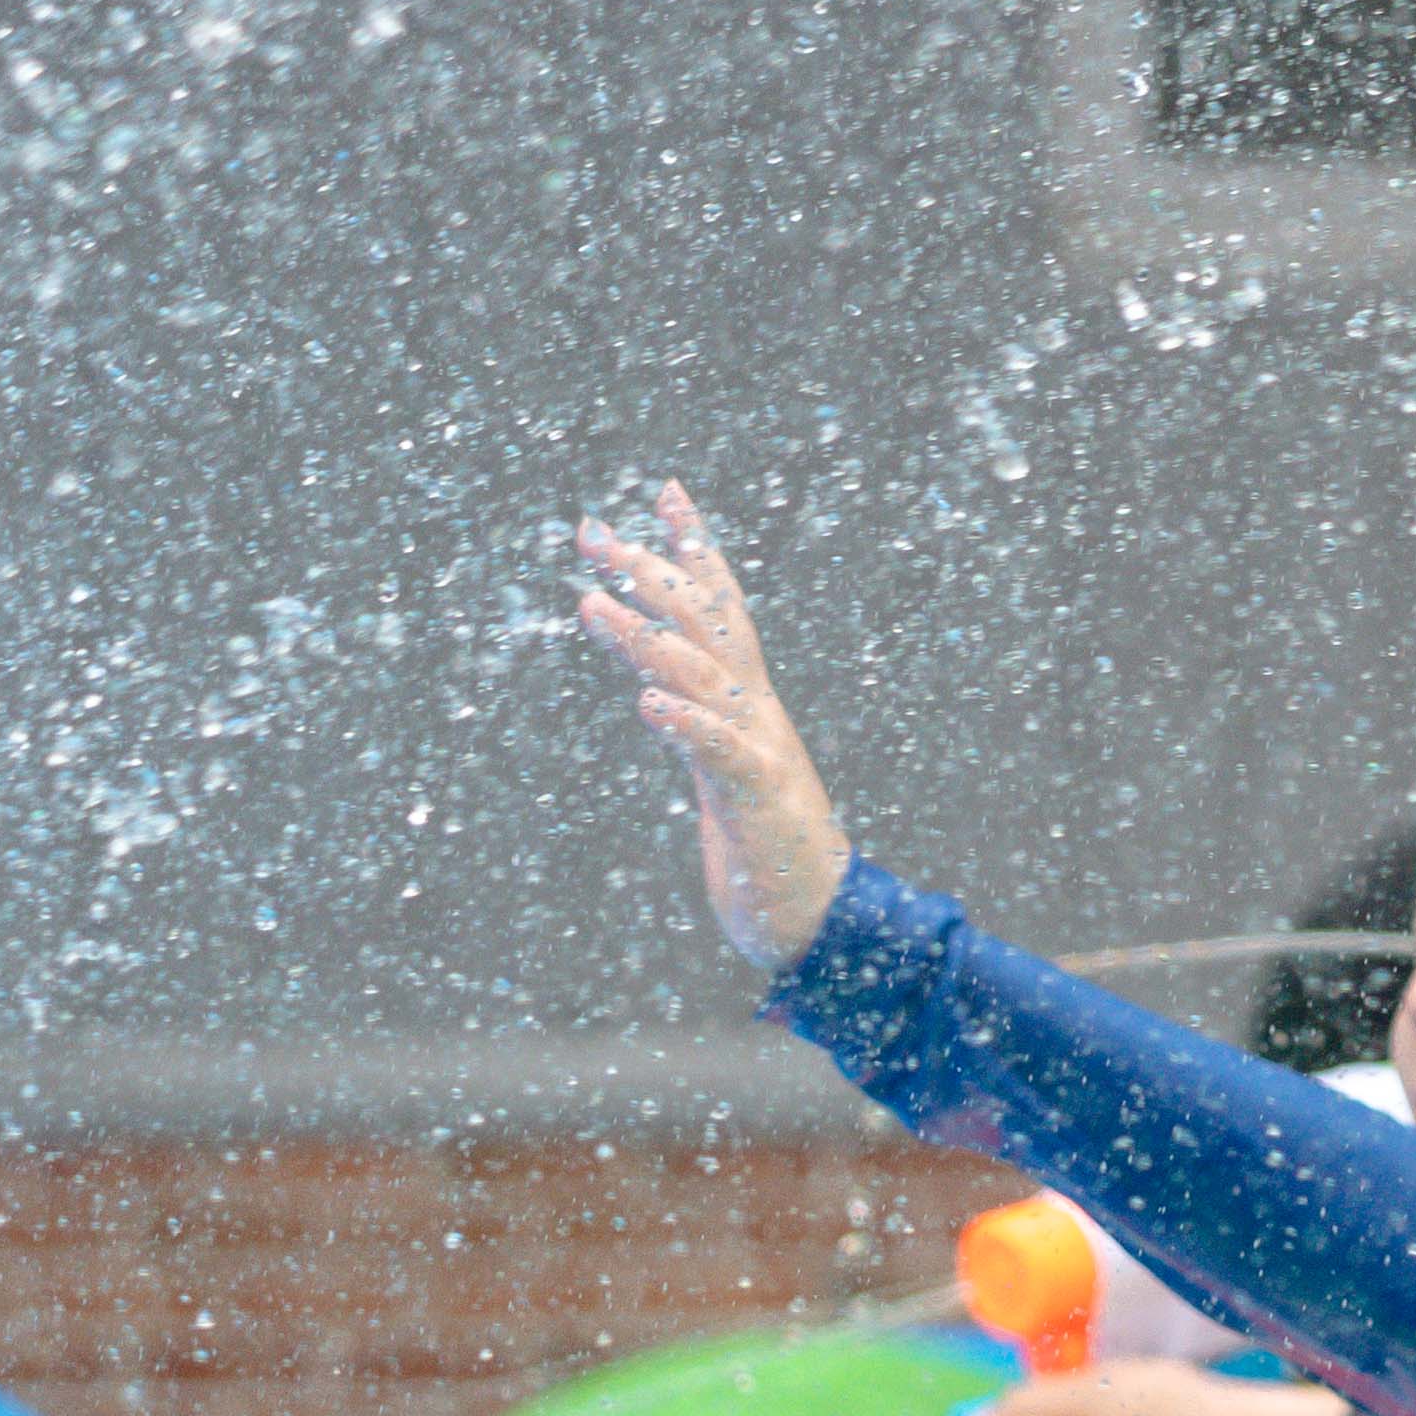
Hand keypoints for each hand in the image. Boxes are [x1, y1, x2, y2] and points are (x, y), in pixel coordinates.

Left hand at [575, 480, 847, 965]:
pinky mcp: (759, 801)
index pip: (725, 610)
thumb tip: (666, 694)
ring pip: (704, 677)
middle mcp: (758, 714)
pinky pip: (720, 752)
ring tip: (592, 605)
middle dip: (650, 573)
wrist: (824, 924)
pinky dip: (687, 723)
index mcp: (749, 706)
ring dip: (646, 638)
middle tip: (591, 533)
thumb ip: (703, 728)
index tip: (666, 491)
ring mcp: (761, 752)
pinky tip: (649, 702)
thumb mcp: (729, 776)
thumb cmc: (773, 854)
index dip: (697, 548)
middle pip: (706, 624)